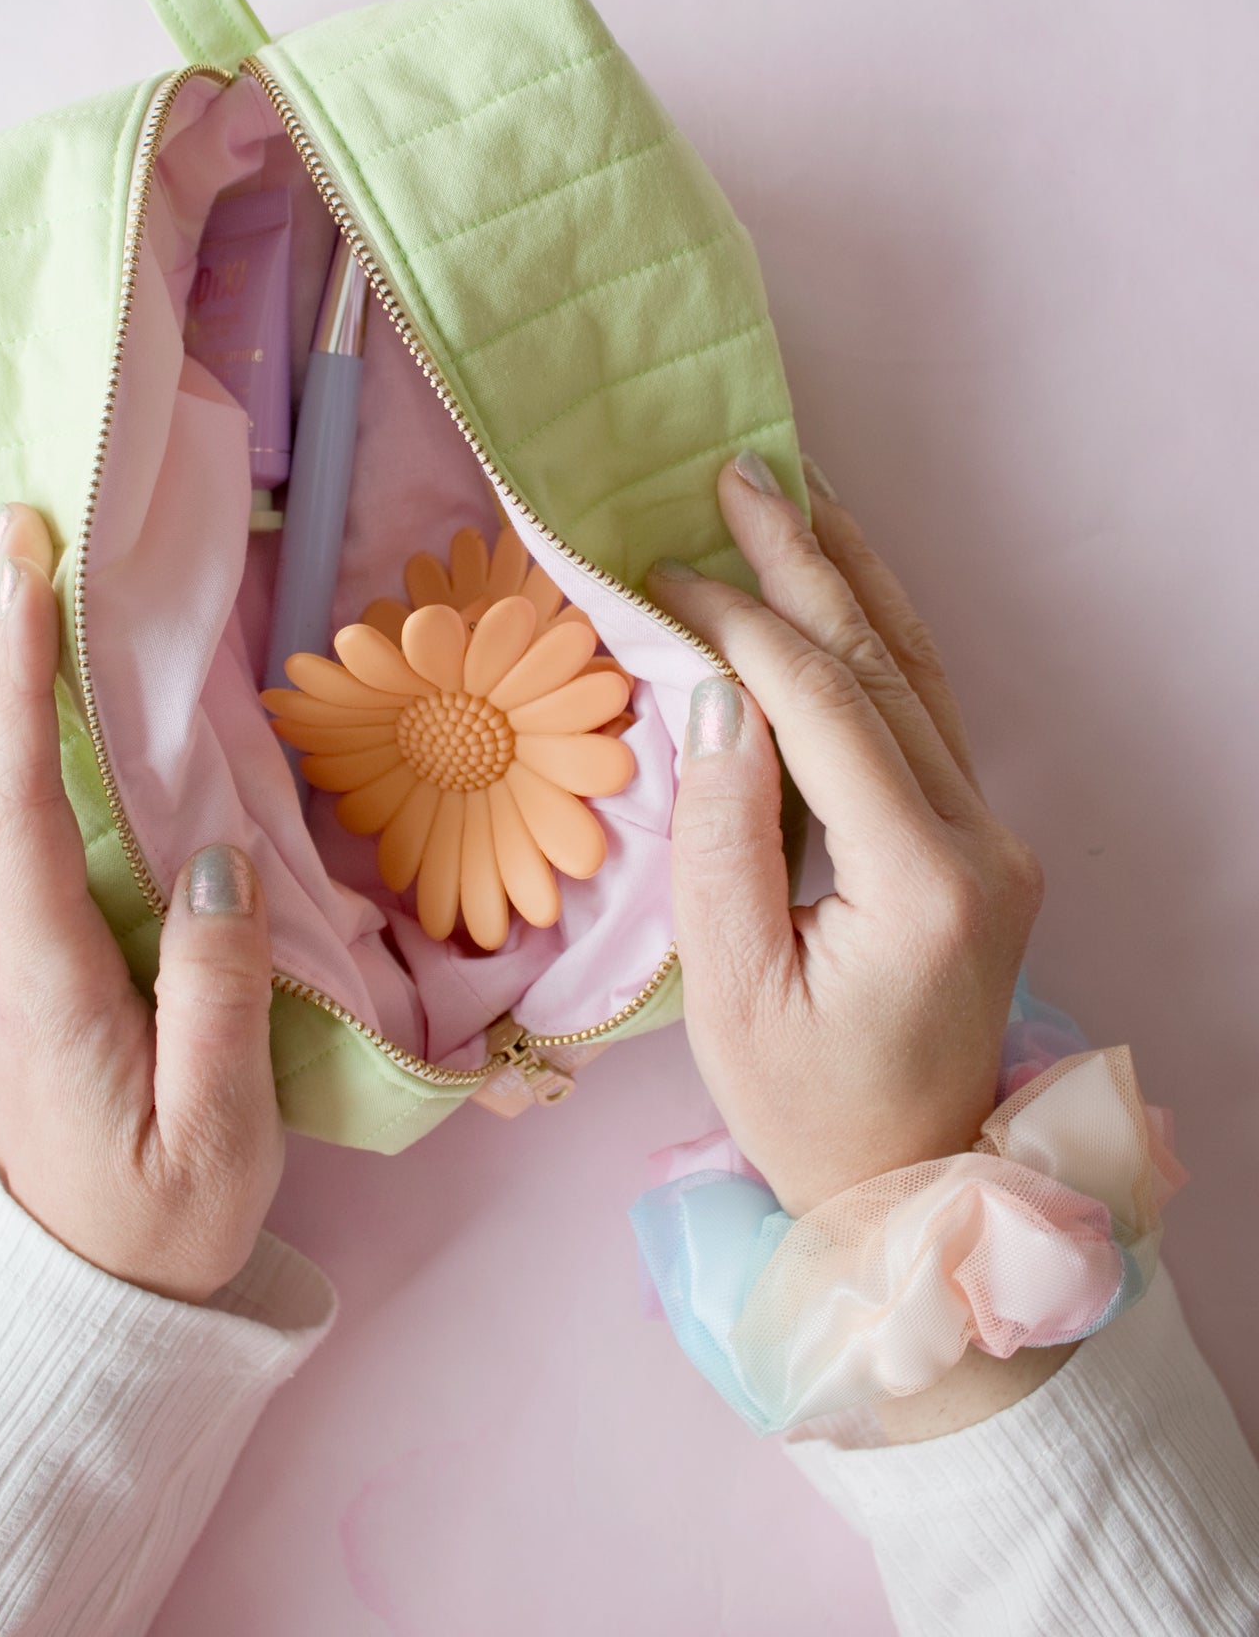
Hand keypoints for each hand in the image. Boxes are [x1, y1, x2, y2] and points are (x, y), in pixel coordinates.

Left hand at [0, 502, 283, 1304]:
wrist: (86, 1290)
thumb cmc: (158, 1217)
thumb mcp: (215, 1132)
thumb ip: (216, 995)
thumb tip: (215, 857)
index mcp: (44, 972)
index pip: (14, 797)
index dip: (15, 676)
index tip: (28, 569)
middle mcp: (3, 939)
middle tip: (16, 525)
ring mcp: (3, 940)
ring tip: (14, 573)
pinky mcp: (23, 946)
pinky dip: (1, 726)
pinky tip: (27, 688)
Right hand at [648, 454, 1044, 1220]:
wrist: (906, 1183)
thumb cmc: (800, 1107)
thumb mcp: (728, 990)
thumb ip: (721, 835)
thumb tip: (709, 691)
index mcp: (924, 884)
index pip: (824, 708)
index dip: (739, 627)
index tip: (662, 575)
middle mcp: (982, 844)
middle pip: (882, 668)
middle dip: (804, 563)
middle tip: (736, 473)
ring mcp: (994, 839)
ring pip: (919, 674)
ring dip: (853, 578)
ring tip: (795, 493)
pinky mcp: (981, 844)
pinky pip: (926, 714)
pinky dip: (876, 637)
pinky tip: (840, 586)